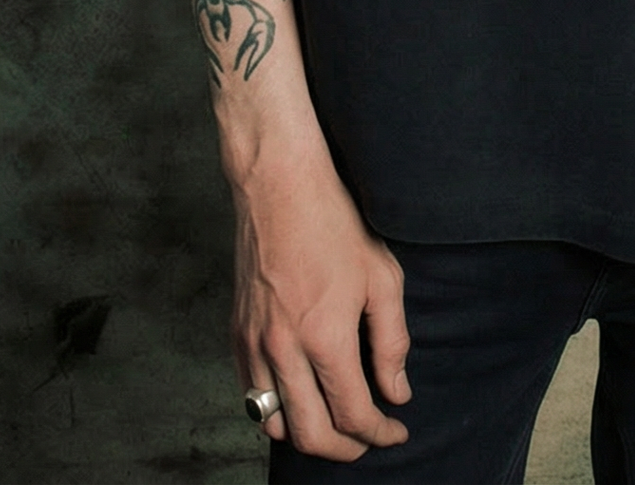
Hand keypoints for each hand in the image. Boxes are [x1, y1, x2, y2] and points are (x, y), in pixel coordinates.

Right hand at [232, 150, 411, 459]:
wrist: (279, 185)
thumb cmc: (334, 223)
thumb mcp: (382, 277)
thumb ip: (392, 342)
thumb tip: (396, 391)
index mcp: (325, 338)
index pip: (354, 415)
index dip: (380, 433)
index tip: (396, 430)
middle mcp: (284, 350)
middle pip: (311, 435)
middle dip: (344, 449)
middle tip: (367, 440)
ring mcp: (255, 343)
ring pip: (275, 423)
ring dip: (306, 435)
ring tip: (333, 423)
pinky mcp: (237, 332)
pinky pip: (251, 394)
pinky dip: (275, 410)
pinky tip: (299, 396)